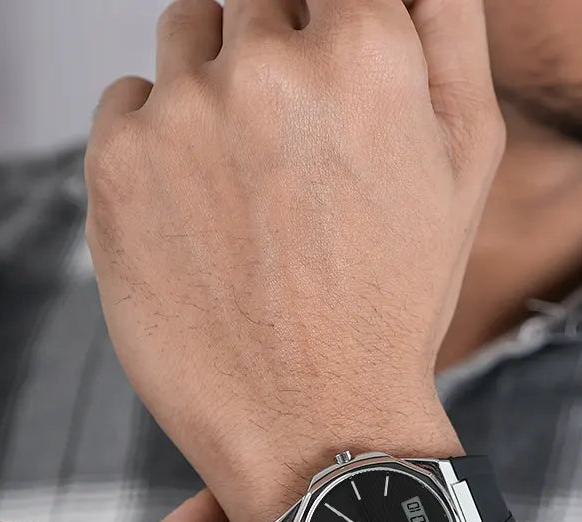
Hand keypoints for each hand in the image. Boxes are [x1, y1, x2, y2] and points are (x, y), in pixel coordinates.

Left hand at [85, 0, 503, 521]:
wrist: (313, 422)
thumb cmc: (396, 299)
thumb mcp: (467, 159)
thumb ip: (447, 26)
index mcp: (364, 51)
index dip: (330, 26)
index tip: (326, 79)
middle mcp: (264, 65)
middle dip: (276, 52)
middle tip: (293, 153)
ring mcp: (181, 115)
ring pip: (187, 36)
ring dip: (215, 86)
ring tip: (248, 185)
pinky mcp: (115, 166)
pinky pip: (128, 101)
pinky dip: (158, 138)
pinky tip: (199, 212)